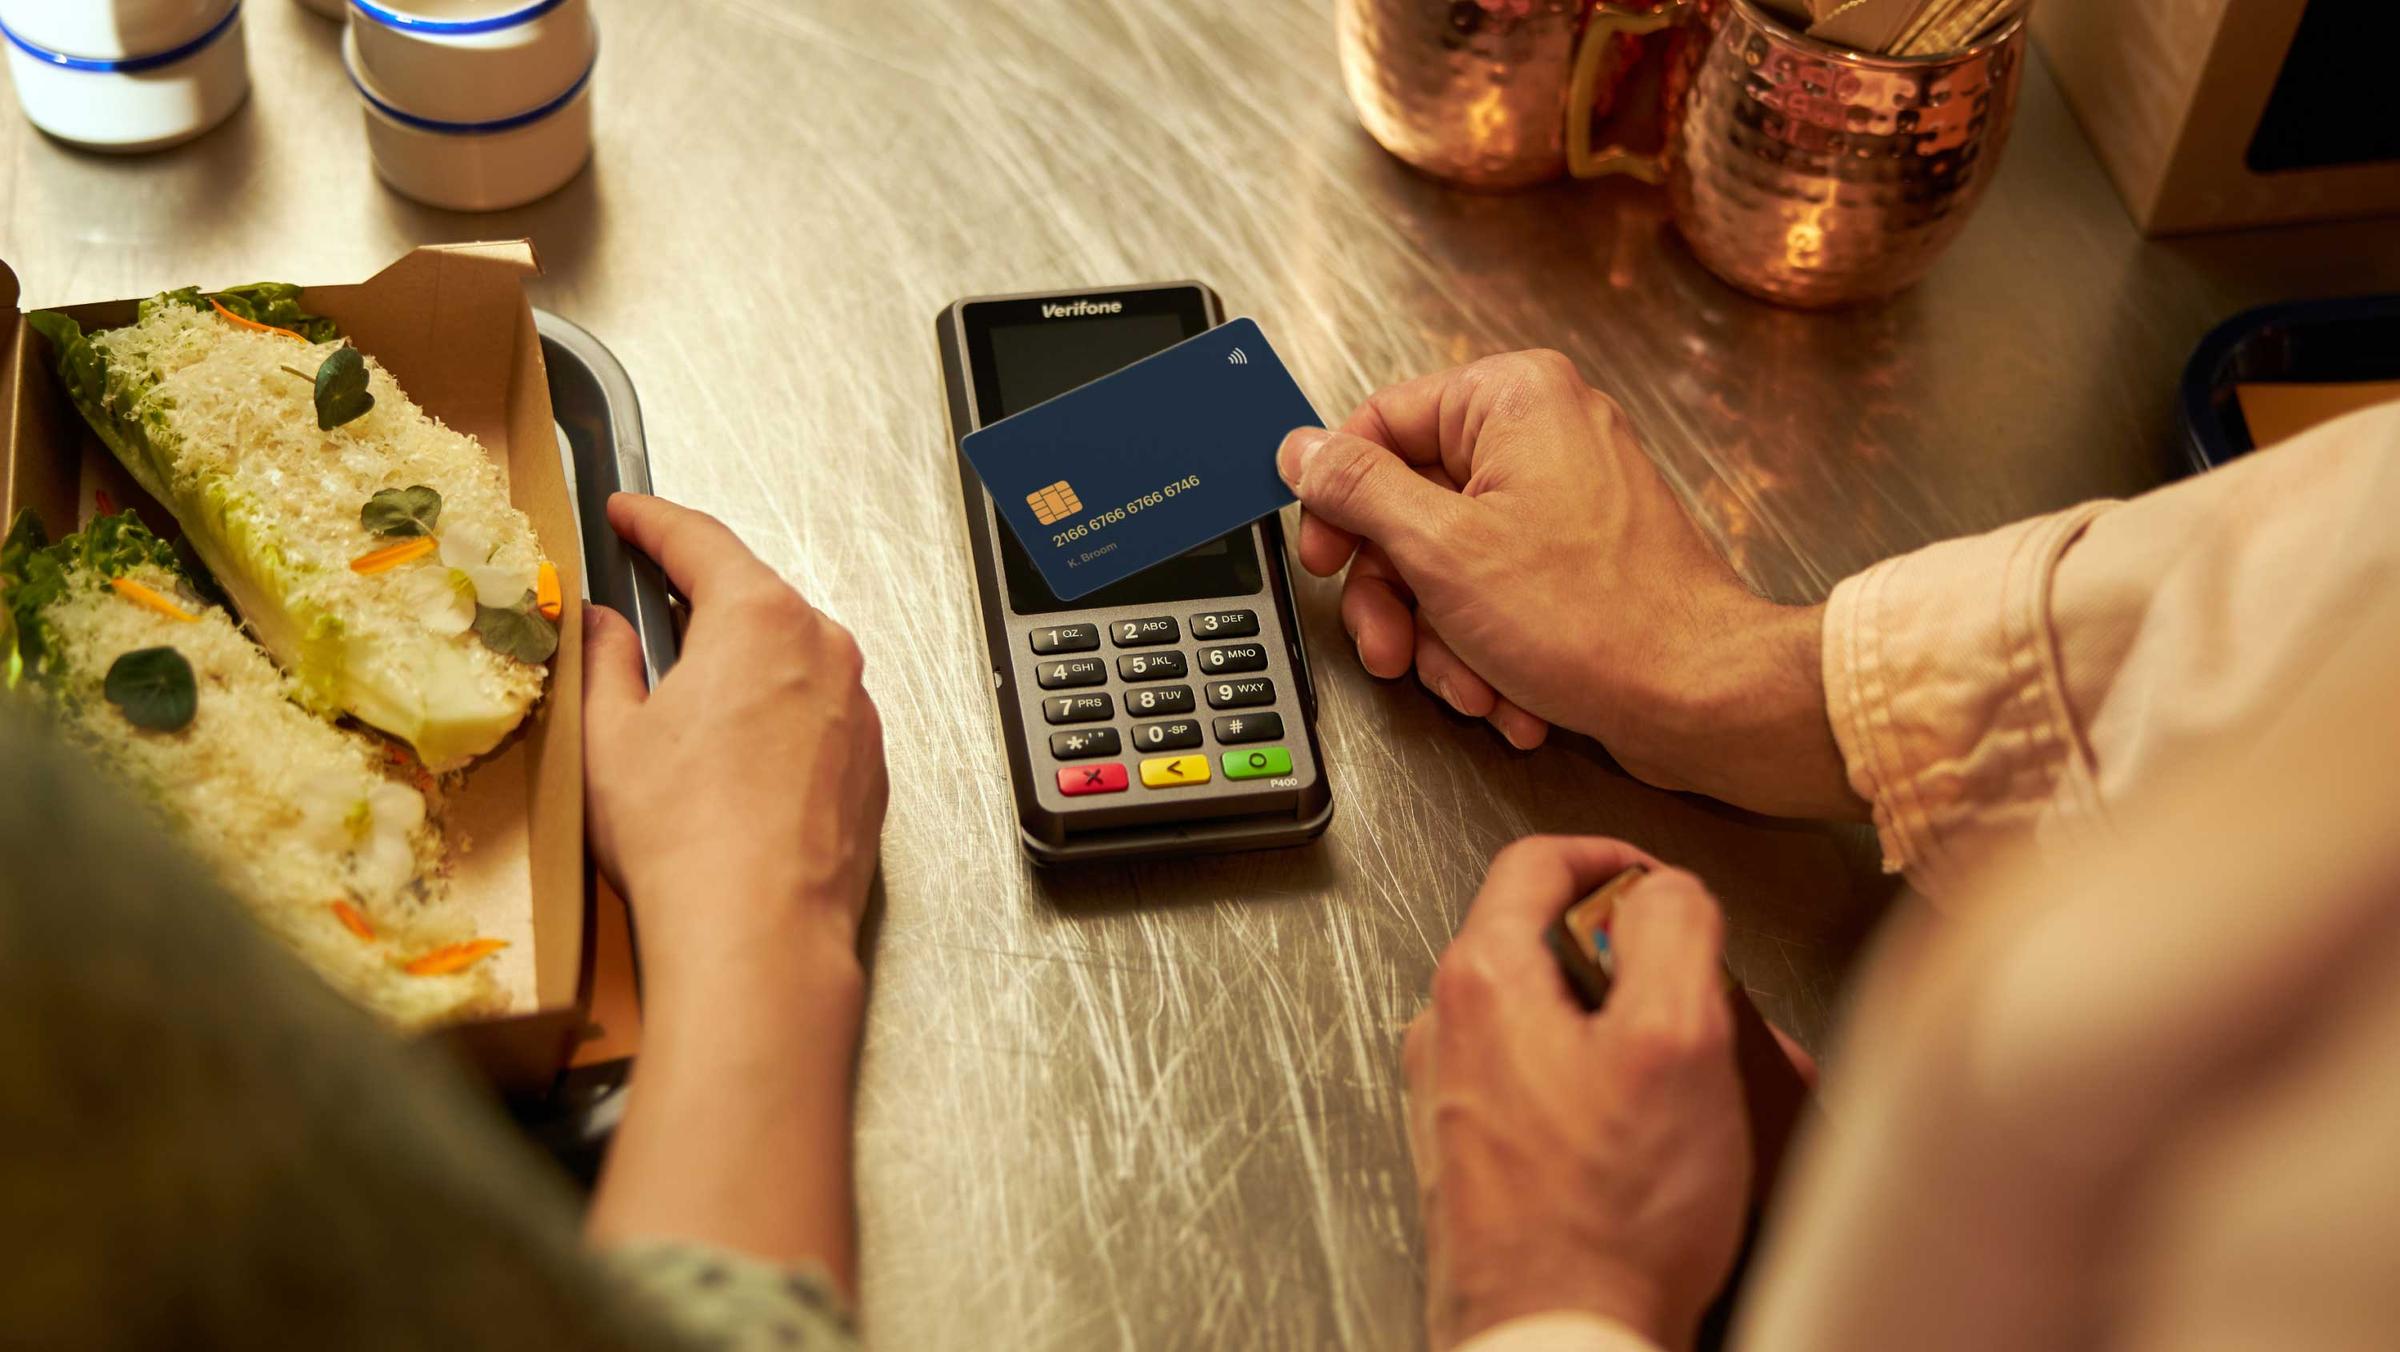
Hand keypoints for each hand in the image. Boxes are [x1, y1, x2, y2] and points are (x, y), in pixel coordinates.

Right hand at [582, 494, 888, 986]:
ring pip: (791, 658)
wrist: (761, 933)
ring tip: (683, 691)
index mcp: (760, 619)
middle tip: (646, 592)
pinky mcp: (870, 766)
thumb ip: (604, 660)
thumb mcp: (609, 735)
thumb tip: (601, 625)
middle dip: (698, 592)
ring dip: (740, 660)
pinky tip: (733, 757)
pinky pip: (816, 715)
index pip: (700, 540)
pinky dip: (775, 716)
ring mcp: (858, 710)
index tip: (627, 513)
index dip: (652, 521)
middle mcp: (825, 651)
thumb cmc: (683, 837)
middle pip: (753, 596)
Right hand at [1277, 351, 1858, 817]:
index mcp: (1513, 399)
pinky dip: (1488, 649)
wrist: (1700, 698)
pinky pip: (1495, 593)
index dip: (1338, 501)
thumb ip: (1359, 491)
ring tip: (1471, 685)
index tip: (1326, 559)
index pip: (1380, 423)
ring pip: (1448, 564)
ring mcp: (1564, 498)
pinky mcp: (1578, 559)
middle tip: (1388, 648)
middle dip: (1398, 599)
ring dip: (1442, 641)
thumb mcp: (1441, 550)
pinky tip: (1510, 693)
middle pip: (1410, 507)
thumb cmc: (1598, 620)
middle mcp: (1543, 434)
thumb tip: (1304, 450)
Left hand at [1404, 838, 1749, 1350]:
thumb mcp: (1676, 1037)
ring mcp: (1457, 1098)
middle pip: (1552, 948)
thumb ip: (1673, 931)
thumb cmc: (1604, 1215)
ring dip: (1639, 1039)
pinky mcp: (1476, 1156)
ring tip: (1709, 1089)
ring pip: (1558, 1026)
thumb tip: (1666, 887)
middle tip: (1706, 1008)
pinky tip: (1668, 1143)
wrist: (1557, 1338)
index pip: (1536, 861)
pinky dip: (1612, 1095)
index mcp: (1483, 980)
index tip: (1661, 881)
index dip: (1614, 857)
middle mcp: (1449, 1033)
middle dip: (1646, 969)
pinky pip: (1550, 1090)